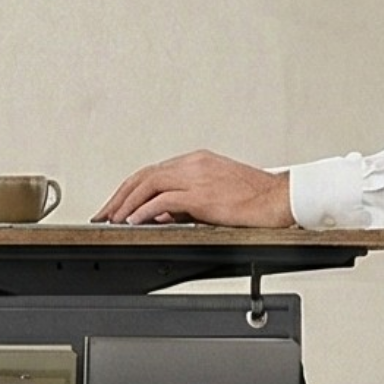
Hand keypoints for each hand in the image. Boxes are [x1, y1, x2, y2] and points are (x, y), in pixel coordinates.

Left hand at [94, 153, 293, 228]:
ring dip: (126, 203)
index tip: (116, 205)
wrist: (280, 199)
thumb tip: (159, 215)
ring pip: (148, 183)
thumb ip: (185, 203)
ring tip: (113, 219)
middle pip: (144, 175)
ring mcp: (197, 177)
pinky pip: (163, 200)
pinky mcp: (202, 195)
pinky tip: (134, 221)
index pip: (152, 172)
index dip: (130, 189)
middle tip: (104, 214)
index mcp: (196, 161)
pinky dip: (144, 210)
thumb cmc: (254, 200)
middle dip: (120, 196)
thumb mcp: (214, 196)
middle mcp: (193, 164)